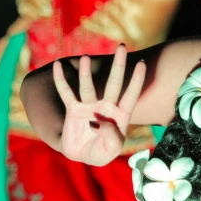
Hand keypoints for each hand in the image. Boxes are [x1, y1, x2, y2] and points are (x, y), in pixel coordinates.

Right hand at [52, 45, 145, 165]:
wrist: (82, 154)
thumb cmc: (101, 152)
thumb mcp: (110, 151)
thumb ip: (111, 139)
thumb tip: (101, 123)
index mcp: (120, 115)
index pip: (131, 95)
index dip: (137, 81)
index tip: (142, 64)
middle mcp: (106, 106)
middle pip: (114, 83)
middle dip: (119, 65)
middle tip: (122, 46)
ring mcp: (89, 106)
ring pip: (88, 86)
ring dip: (86, 73)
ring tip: (86, 57)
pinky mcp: (73, 109)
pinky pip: (66, 93)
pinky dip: (61, 80)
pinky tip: (58, 64)